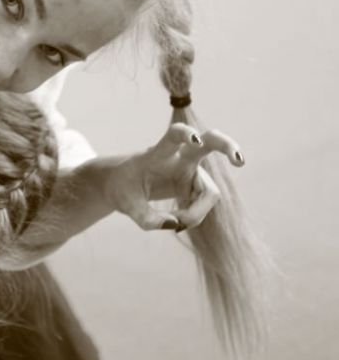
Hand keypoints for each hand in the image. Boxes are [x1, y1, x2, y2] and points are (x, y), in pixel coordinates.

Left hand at [103, 123, 243, 231]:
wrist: (119, 185)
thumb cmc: (122, 189)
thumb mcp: (126, 206)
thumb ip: (147, 219)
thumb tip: (175, 225)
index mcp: (158, 154)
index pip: (174, 135)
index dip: (186, 134)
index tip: (195, 140)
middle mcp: (179, 158)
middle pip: (210, 142)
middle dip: (227, 146)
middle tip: (239, 161)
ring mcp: (191, 170)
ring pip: (210, 192)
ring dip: (197, 212)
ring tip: (178, 222)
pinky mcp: (196, 184)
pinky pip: (204, 204)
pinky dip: (194, 216)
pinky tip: (180, 219)